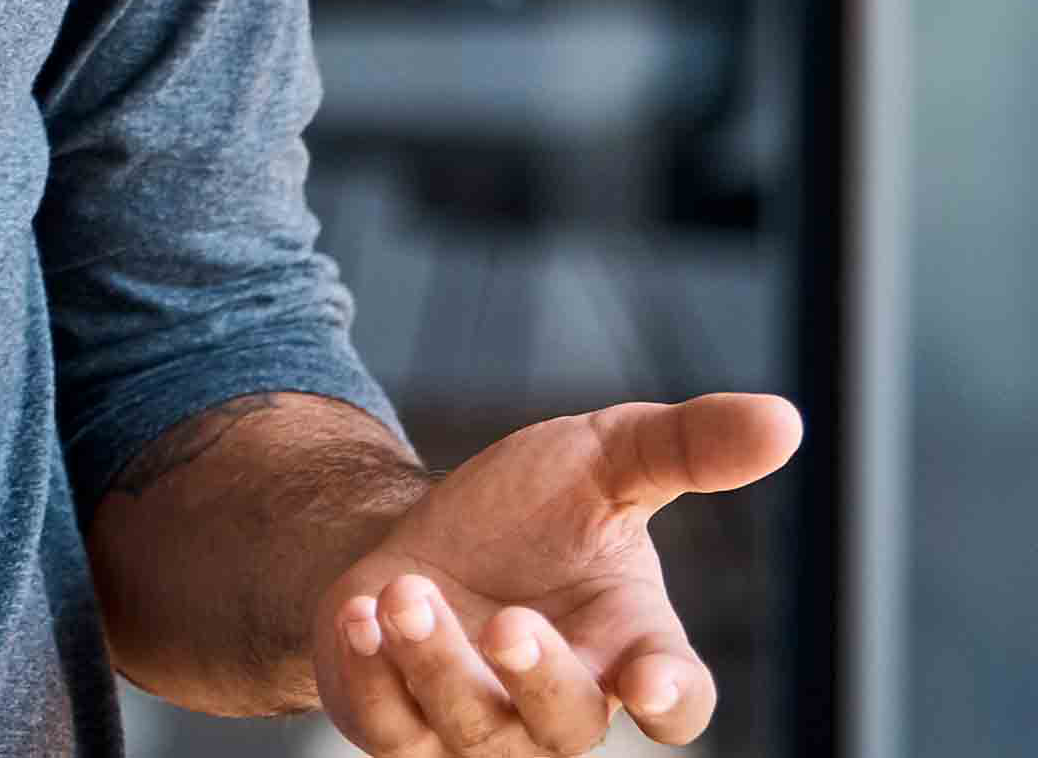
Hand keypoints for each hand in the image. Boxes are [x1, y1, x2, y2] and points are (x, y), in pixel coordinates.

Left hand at [312, 392, 801, 752]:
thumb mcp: (605, 459)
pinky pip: (387, 724)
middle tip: (511, 622)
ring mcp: (480, 725)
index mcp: (633, 648)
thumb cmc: (532, 512)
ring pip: (468, 723)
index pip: (678, 700)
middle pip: (568, 723)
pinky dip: (371, 675)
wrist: (423, 534)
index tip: (649, 681)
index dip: (672, 699)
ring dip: (436, 661)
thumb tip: (785, 419)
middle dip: (539, 677)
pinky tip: (360, 618)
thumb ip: (689, 447)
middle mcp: (564, 702)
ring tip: (407, 594)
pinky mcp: (402, 724)